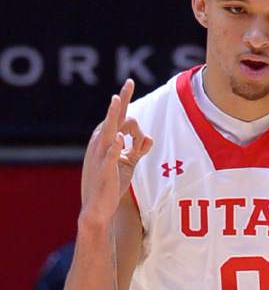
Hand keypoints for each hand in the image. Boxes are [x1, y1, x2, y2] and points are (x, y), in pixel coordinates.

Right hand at [80, 79, 152, 225]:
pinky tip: (119, 140)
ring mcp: (102, 155)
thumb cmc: (111, 183)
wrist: (98, 206)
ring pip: (108, 130)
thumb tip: (149, 138)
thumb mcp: (128, 164)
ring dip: (113, 115)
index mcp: (106, 140)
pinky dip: (114, 148)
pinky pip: (109, 156)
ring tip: (117, 100)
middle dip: (123, 103)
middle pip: (114, 118)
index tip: (129, 83)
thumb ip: (138, 150)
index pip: (116, 116)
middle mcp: (101, 143)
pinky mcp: (105, 170)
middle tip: (129, 84)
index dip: (123, 100)